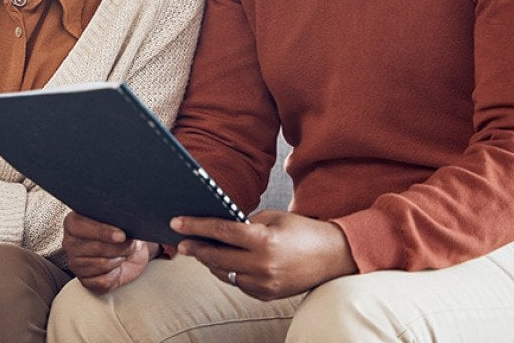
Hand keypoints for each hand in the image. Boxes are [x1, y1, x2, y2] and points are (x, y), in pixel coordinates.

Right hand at [62, 212, 156, 292]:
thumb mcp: (121, 223)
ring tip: (122, 255)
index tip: (121, 235)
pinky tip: (116, 269)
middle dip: (119, 248)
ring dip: (119, 260)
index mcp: (73, 223)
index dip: (102, 231)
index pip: (81, 226)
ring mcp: (75, 263)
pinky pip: (103, 281)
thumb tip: (123, 233)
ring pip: (102, 264)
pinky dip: (115, 276)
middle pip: (96, 247)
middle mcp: (70, 243)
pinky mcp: (84, 280)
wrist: (130, 253)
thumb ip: (118, 222)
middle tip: (130, 246)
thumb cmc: (122, 234)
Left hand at [172, 210, 357, 299]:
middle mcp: (263, 265)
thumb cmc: (305, 231)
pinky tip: (224, 262)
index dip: (195, 226)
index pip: (220, 232)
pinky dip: (229, 272)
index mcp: (264, 241)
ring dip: (210, 262)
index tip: (176, 223)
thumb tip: (218, 226)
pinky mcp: (267, 295)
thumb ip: (245, 222)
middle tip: (182, 241)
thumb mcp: (274, 218)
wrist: (336, 257)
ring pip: (225, 273)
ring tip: (200, 250)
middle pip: (217, 257)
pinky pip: (239, 284)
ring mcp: (265, 284)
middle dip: (196, 248)